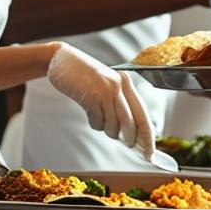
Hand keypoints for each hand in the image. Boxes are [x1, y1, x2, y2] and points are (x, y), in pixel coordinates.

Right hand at [46, 44, 153, 158]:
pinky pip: (97, 121)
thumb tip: (128, 130)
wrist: (61, 59)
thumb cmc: (82, 74)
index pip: (142, 114)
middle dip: (131, 138)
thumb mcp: (105, 84)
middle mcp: (119, 87)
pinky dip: (95, 123)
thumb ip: (117, 101)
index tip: (149, 150)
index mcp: (126, 83)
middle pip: (131, 124)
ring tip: (100, 118)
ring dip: (108, 129)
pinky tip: (90, 113)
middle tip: (129, 145)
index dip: (147, 135)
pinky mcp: (90, 96)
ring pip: (114, 125)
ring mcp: (105, 91)